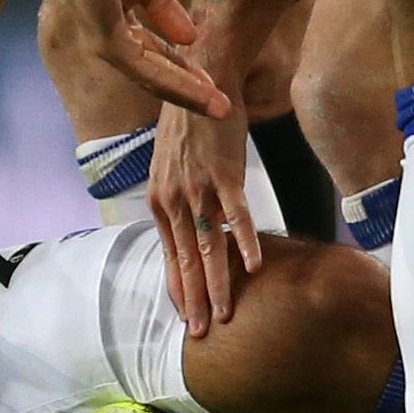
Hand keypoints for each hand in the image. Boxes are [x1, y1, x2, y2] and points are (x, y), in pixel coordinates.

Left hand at [36, 0, 229, 117]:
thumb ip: (165, 9)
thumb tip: (190, 39)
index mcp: (118, 26)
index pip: (156, 56)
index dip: (183, 70)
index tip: (211, 82)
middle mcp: (112, 41)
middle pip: (157, 73)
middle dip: (190, 90)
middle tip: (222, 109)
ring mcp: (108, 46)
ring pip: (156, 79)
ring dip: (191, 95)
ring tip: (221, 110)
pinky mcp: (109, 46)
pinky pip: (150, 72)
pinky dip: (179, 85)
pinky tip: (203, 93)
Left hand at [148, 98, 259, 336]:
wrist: (201, 78)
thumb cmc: (190, 121)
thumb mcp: (170, 165)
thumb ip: (176, 198)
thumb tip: (186, 225)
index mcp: (159, 200)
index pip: (169, 255)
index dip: (178, 287)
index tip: (184, 314)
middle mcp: (174, 199)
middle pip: (186, 260)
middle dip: (194, 300)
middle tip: (200, 333)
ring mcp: (198, 189)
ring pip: (208, 247)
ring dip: (218, 285)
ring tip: (225, 315)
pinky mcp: (224, 175)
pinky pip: (236, 216)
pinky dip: (246, 243)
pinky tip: (254, 267)